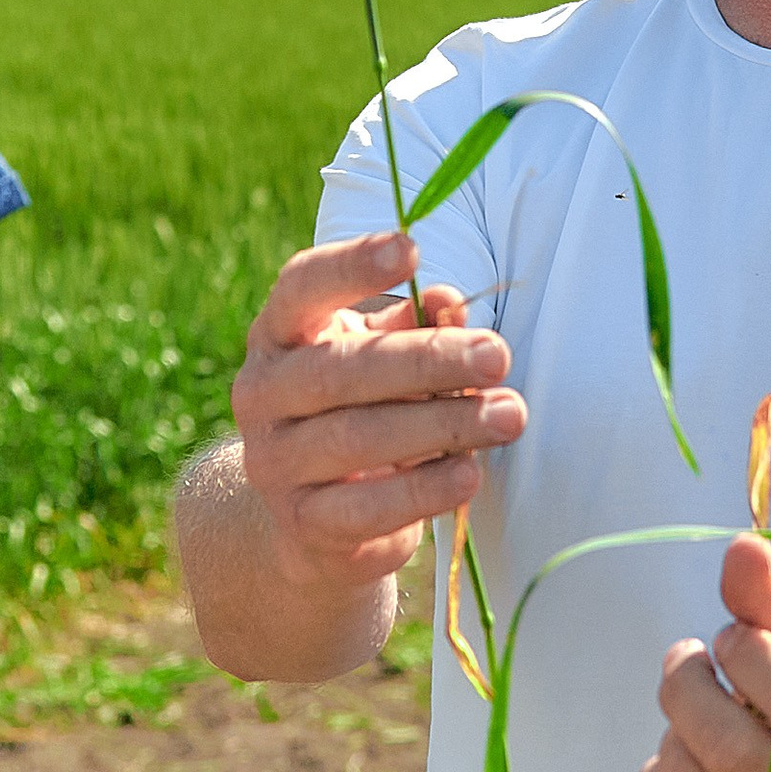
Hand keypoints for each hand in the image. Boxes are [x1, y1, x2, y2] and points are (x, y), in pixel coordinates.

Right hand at [231, 231, 524, 595]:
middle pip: (341, 368)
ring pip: (357, 438)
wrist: (312, 516)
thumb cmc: (360, 407)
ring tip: (508, 416)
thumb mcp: (382, 355)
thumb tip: (452, 302)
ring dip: (443, 426)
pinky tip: (468, 474)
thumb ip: (415, 326)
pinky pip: (366, 507)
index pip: (303, 285)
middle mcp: (262, 392)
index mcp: (280, 333)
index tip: (412, 248)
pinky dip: (423, 490)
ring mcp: (274, 461)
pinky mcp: (303, 523)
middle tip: (497, 356)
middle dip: (427, 361)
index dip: (353, 266)